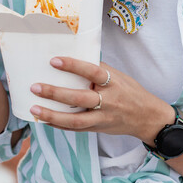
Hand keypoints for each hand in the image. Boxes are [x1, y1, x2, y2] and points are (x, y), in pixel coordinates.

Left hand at [28, 57, 171, 141]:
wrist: (148, 118)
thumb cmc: (129, 92)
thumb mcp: (118, 76)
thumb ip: (98, 68)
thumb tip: (73, 53)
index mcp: (114, 83)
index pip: (93, 72)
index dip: (73, 65)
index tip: (54, 60)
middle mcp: (109, 101)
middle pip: (80, 98)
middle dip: (56, 93)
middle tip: (35, 87)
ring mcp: (103, 118)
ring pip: (76, 120)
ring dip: (53, 115)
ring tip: (34, 108)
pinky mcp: (99, 129)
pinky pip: (76, 129)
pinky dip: (59, 125)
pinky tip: (43, 119)